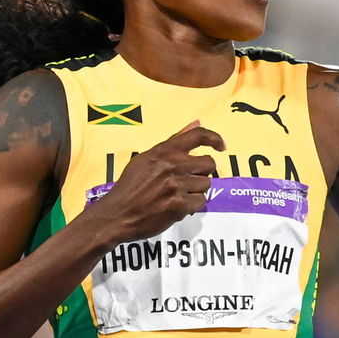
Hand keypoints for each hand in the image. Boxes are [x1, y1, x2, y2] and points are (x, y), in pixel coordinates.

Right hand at [88, 121, 224, 242]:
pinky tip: (176, 206)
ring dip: (196, 191)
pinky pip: (200, 202)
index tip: (221, 146)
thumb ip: (173, 142)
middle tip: (188, 181)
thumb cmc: (130, 186)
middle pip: (209, 164)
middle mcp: (172, 165)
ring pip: (206, 184)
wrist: (117, 214)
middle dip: (202, 173)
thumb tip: (197, 122)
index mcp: (164, 151)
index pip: (198, 136)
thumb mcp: (146, 158)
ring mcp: (176, 185)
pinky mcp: (179, 205)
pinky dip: (192, 206)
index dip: (215, 138)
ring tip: (177, 195)